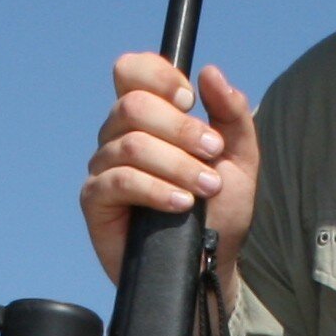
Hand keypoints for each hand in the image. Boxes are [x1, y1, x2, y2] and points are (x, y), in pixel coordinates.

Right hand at [80, 53, 255, 284]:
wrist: (210, 264)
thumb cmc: (220, 210)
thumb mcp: (240, 156)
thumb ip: (231, 112)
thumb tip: (209, 72)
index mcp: (148, 116)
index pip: (131, 71)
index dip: (157, 75)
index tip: (189, 100)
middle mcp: (119, 135)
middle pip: (133, 105)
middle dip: (181, 128)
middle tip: (213, 152)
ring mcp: (104, 167)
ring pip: (132, 145)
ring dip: (178, 165)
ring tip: (206, 187)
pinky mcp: (95, 200)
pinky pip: (120, 181)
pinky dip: (155, 189)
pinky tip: (180, 203)